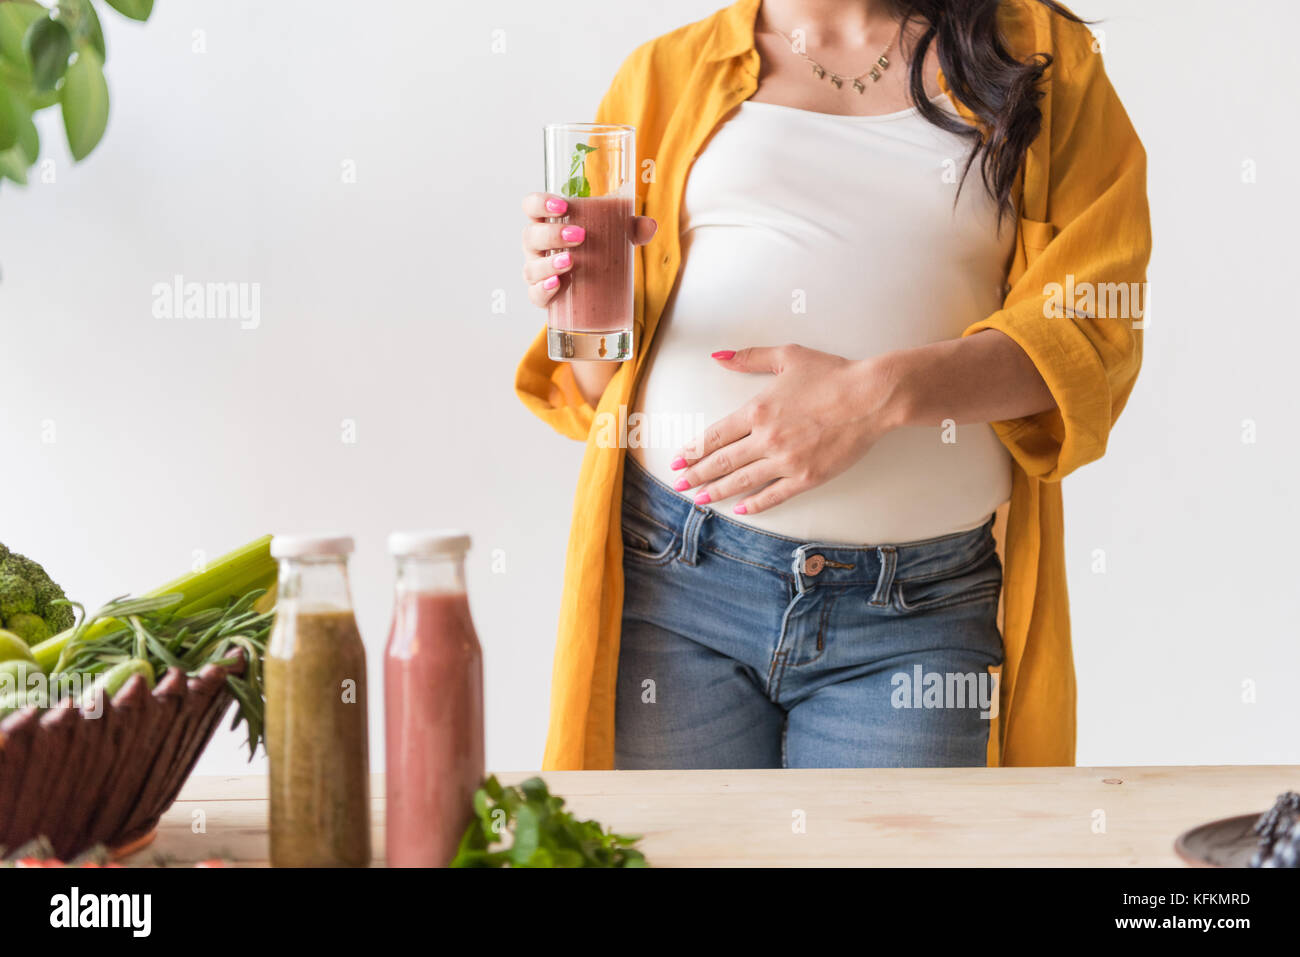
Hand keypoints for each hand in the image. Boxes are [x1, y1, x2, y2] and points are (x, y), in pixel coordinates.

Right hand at [520, 193, 656, 308]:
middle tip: (579, 235)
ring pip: (531, 267)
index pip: (531, 207)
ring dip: (549, 264)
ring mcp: (537, 272)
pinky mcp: (542, 297)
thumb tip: (650, 226)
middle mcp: (537, 248)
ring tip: (572, 261)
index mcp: (548, 224)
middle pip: (531, 236)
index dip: (540, 203)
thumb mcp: (614, 237)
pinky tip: (557, 285)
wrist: (590, 289)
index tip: (562, 205)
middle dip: (552, 234)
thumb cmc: (594, 253)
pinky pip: (535, 295)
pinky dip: (544, 290)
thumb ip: (631, 228)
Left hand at [669, 345, 904, 515]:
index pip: (715, 435)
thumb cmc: (832, 374)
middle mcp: (767, 438)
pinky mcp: (807, 477)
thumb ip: (749, 358)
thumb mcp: (788, 356)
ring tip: (699, 499)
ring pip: (742, 481)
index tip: (678, 459)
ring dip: (717, 492)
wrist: (872, 396)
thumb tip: (718, 357)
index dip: (693, 449)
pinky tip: (740, 509)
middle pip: (722, 461)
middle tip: (679, 484)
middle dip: (696, 474)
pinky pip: (774, 494)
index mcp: (758, 410)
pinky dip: (755, 504)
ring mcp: (786, 461)